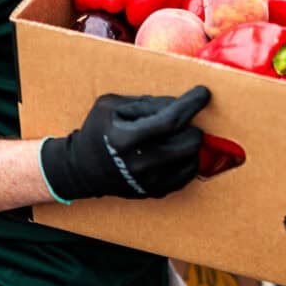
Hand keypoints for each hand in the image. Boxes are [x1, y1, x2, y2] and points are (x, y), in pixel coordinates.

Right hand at [40, 86, 209, 200]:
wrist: (82, 169)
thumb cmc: (99, 130)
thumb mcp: (112, 105)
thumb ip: (146, 103)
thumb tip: (179, 104)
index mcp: (126, 139)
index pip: (170, 121)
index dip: (191, 104)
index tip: (203, 93)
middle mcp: (140, 164)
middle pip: (188, 142)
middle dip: (192, 126)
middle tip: (183, 120)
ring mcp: (149, 182)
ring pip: (192, 159)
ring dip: (190, 143)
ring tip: (177, 136)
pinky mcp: (156, 192)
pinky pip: (188, 175)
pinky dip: (188, 159)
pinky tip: (177, 151)